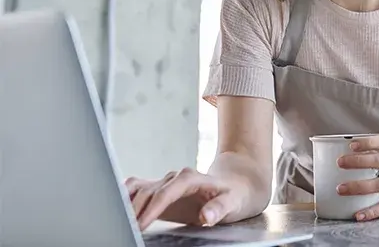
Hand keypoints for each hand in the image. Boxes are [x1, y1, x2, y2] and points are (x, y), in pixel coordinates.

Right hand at [124, 167, 245, 230]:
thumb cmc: (234, 195)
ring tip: (115, 220)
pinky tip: (114, 209)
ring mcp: (164, 182)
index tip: (140, 224)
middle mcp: (174, 177)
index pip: (165, 193)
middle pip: (147, 191)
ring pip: (137, 188)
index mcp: (190, 178)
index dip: (151, 209)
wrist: (235, 184)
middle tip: (123, 228)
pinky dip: (122, 198)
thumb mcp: (233, 203)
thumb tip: (206, 216)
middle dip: (133, 210)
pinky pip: (134, 190)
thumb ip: (219, 208)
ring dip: (124, 203)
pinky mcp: (158, 190)